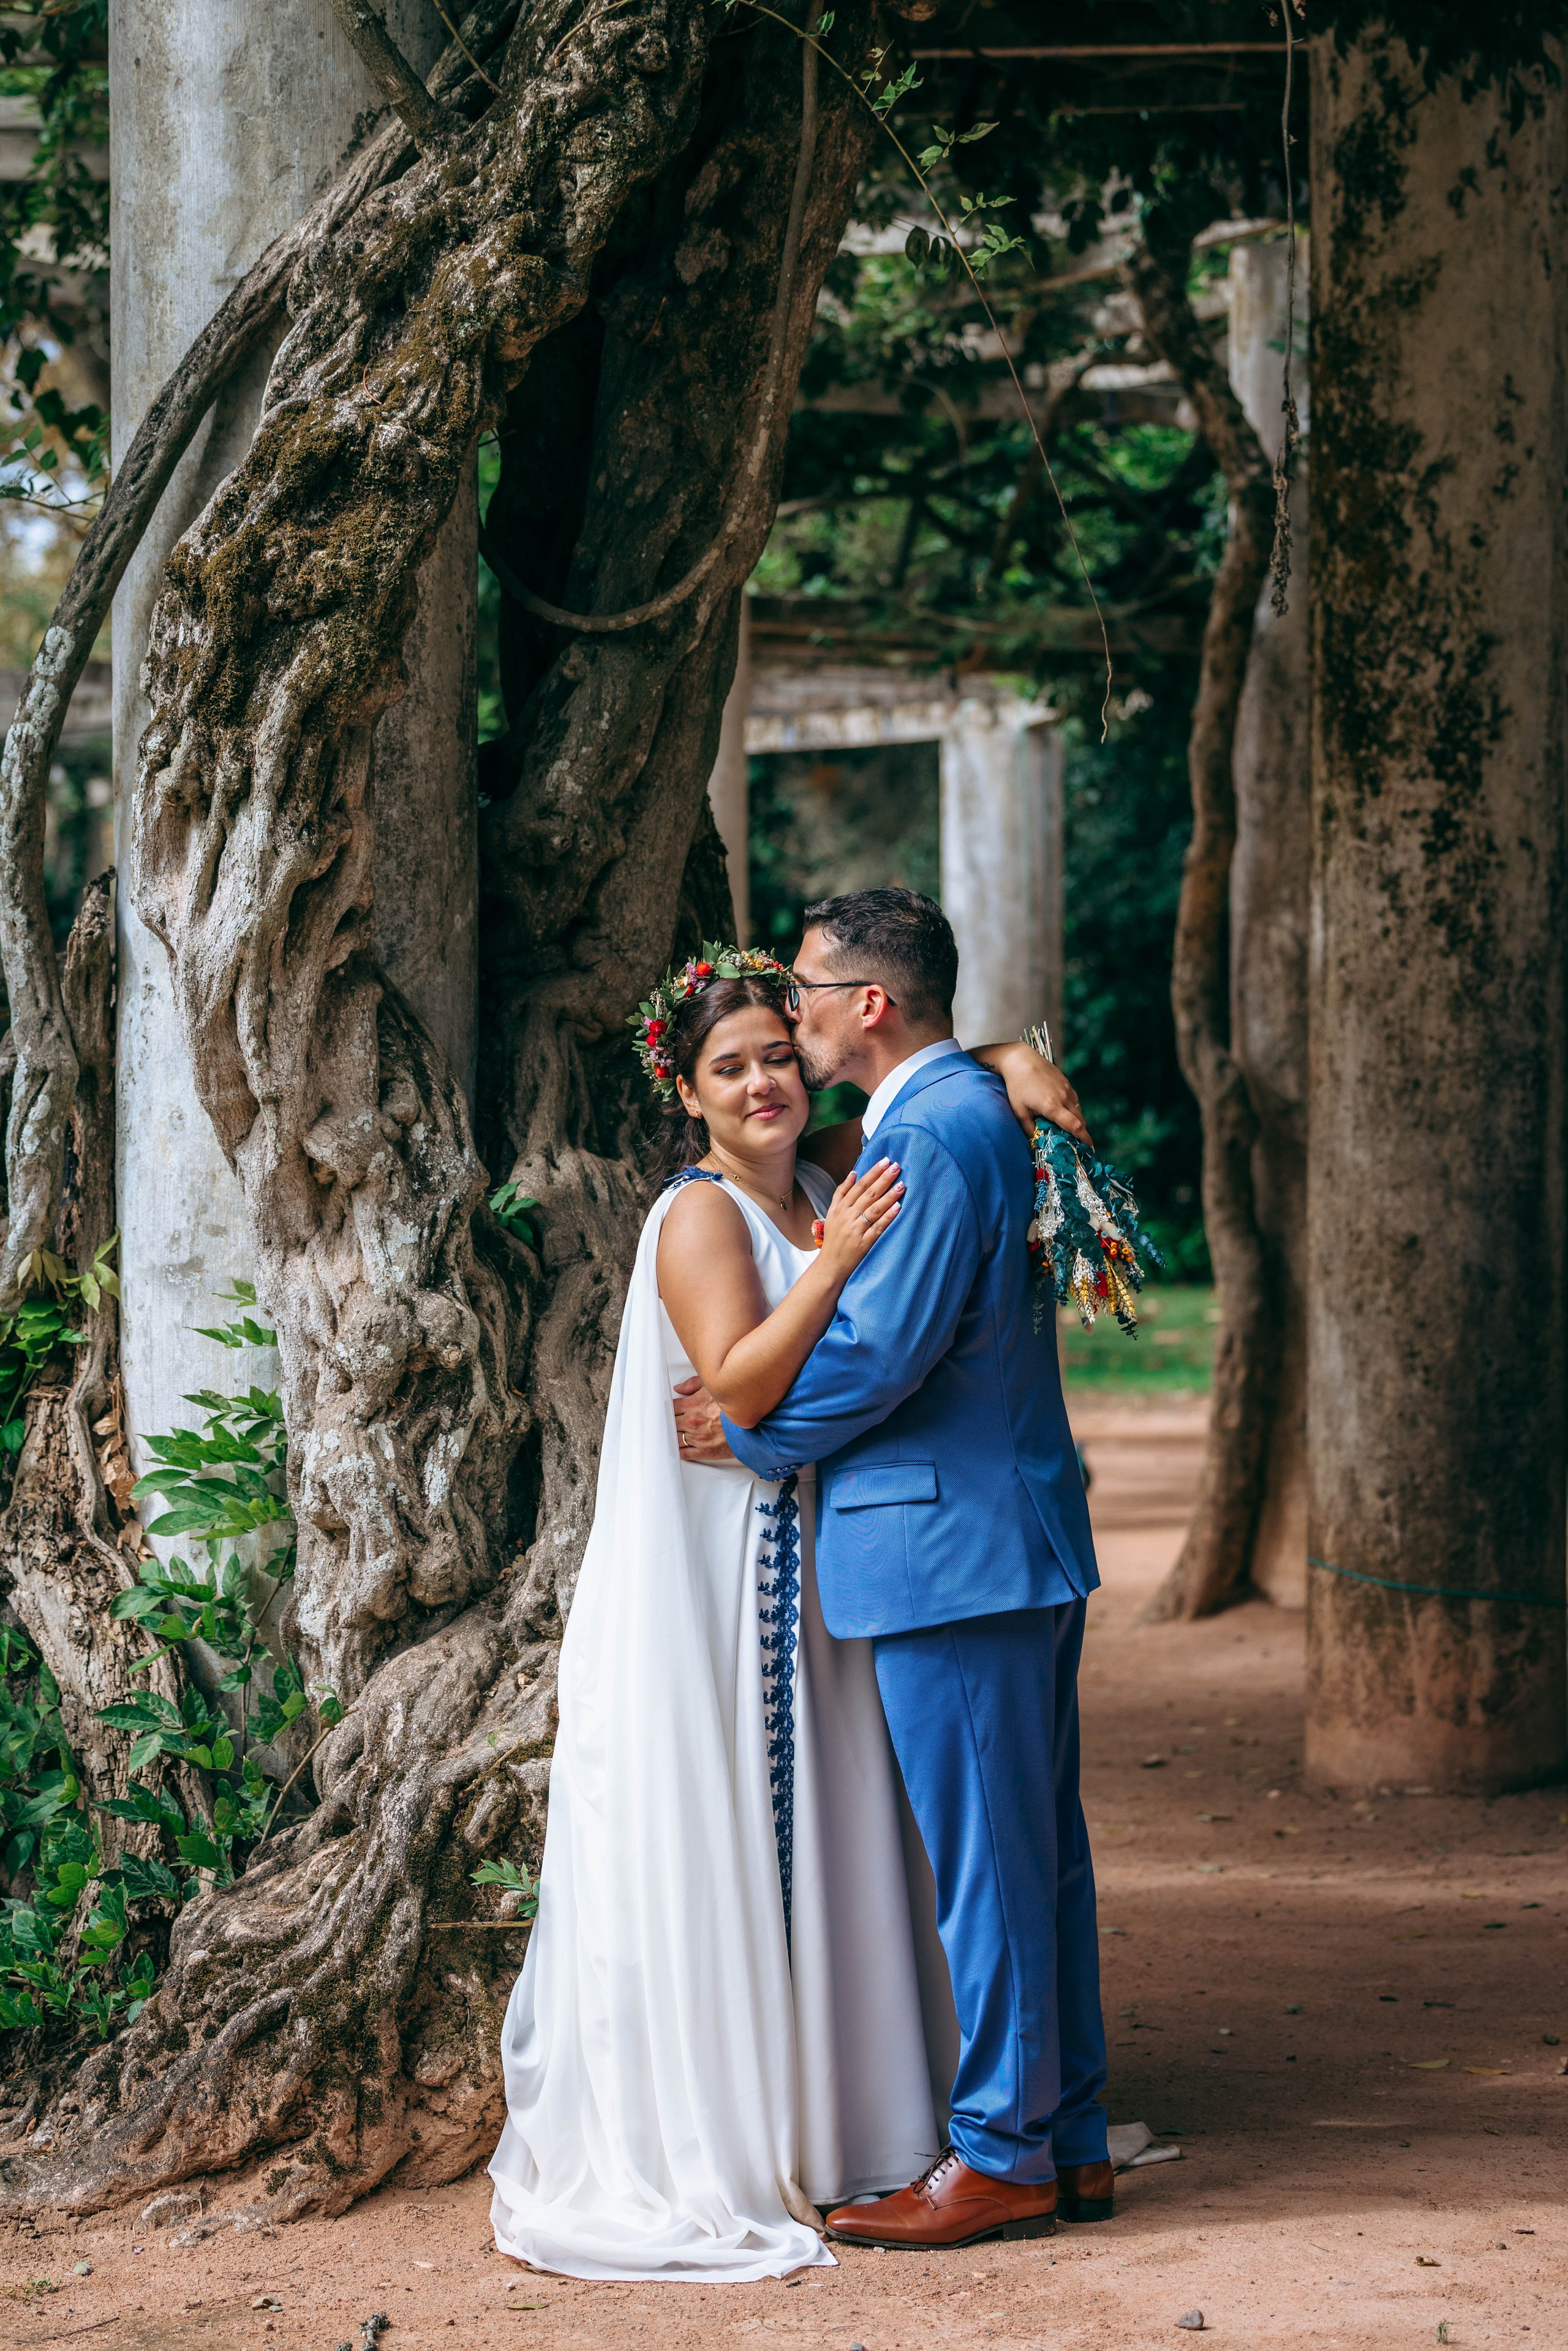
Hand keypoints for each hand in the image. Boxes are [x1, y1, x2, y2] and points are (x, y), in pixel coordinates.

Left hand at [673, 1374, 735, 1463]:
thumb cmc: (735, 1406)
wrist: (753, 1425)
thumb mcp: (713, 1387)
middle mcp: (692, 1422)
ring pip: (675, 1439)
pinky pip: (685, 1454)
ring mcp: (697, 1438)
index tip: (668, 1410)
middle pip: (670, 1423)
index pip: (670, 1407)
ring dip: (673, 1436)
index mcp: (692, 1405)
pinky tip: (679, 1448)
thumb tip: (679, 1388)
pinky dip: (679, 1451)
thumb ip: (693, 1385)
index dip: (668, 1408)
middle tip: (669, 1421)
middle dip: (669, 1422)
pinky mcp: (704, 1451)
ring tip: (673, 1434)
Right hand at [818, 1158, 903, 1280]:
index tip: (885, 1161)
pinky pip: (877, 1228)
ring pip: (874, 1209)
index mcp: (840, 1208)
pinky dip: (887, 1217)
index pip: (858, 1186)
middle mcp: (847, 1217)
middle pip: (868, 1194)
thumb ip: (841, 1193)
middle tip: (896, 1167)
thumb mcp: (832, 1213)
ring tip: (902, 1185)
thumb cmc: (833, 1239)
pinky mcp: (863, 1244)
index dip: (872, 1172)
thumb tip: (853, 1173)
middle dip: (883, 1179)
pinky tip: (898, 1207)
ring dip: (889, 1196)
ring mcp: (855, 1230)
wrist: (829, 1266)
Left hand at [976, 1040, 1093, 1151]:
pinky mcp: (1066, 1082)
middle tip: (1076, 1142)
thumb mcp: (1019, 1111)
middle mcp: (1064, 1098)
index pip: (1075, 1126)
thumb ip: (1029, 1129)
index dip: (1085, 1139)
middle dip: (1081, 1133)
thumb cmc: (1017, 1086)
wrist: (1020, 1060)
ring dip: (1076, 1121)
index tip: (1090, 1148)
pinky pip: (1074, 1100)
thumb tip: (1036, 1142)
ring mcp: (1067, 1089)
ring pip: (1078, 1110)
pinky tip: (1062, 1111)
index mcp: (1053, 1107)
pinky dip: (1073, 1109)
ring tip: (1067, 1127)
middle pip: (1080, 1120)